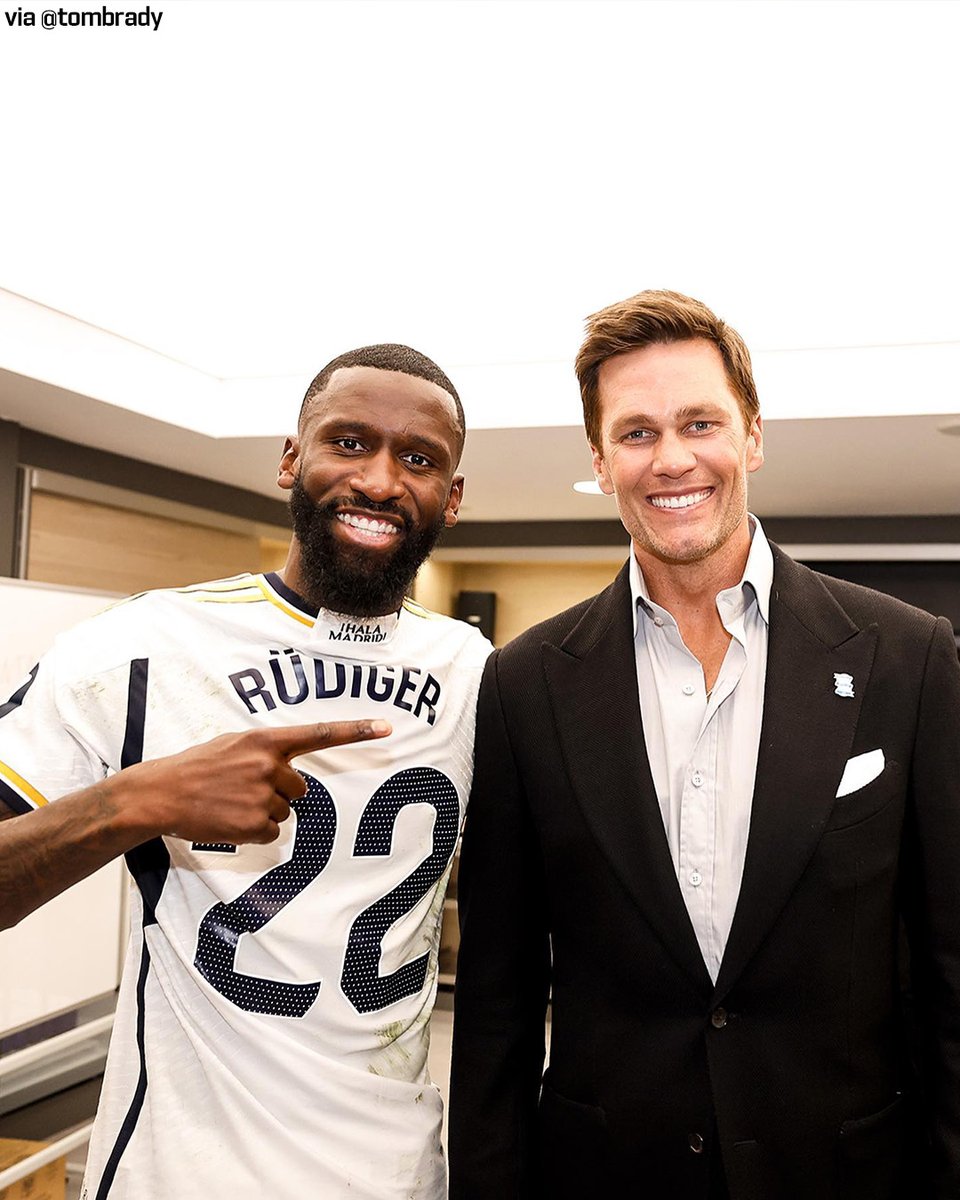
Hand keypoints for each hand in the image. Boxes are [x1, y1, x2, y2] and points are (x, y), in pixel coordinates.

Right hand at [120, 720, 391, 844]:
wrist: (161, 793)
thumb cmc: (197, 766)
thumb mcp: (233, 744)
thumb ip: (265, 751)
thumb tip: (288, 768)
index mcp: (266, 740)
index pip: (320, 734)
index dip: (357, 731)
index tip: (388, 727)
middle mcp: (270, 765)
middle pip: (300, 789)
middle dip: (278, 792)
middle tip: (243, 790)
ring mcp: (263, 795)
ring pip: (285, 812)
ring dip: (263, 812)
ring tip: (231, 804)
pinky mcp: (254, 823)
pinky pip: (272, 833)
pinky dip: (254, 832)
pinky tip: (230, 821)